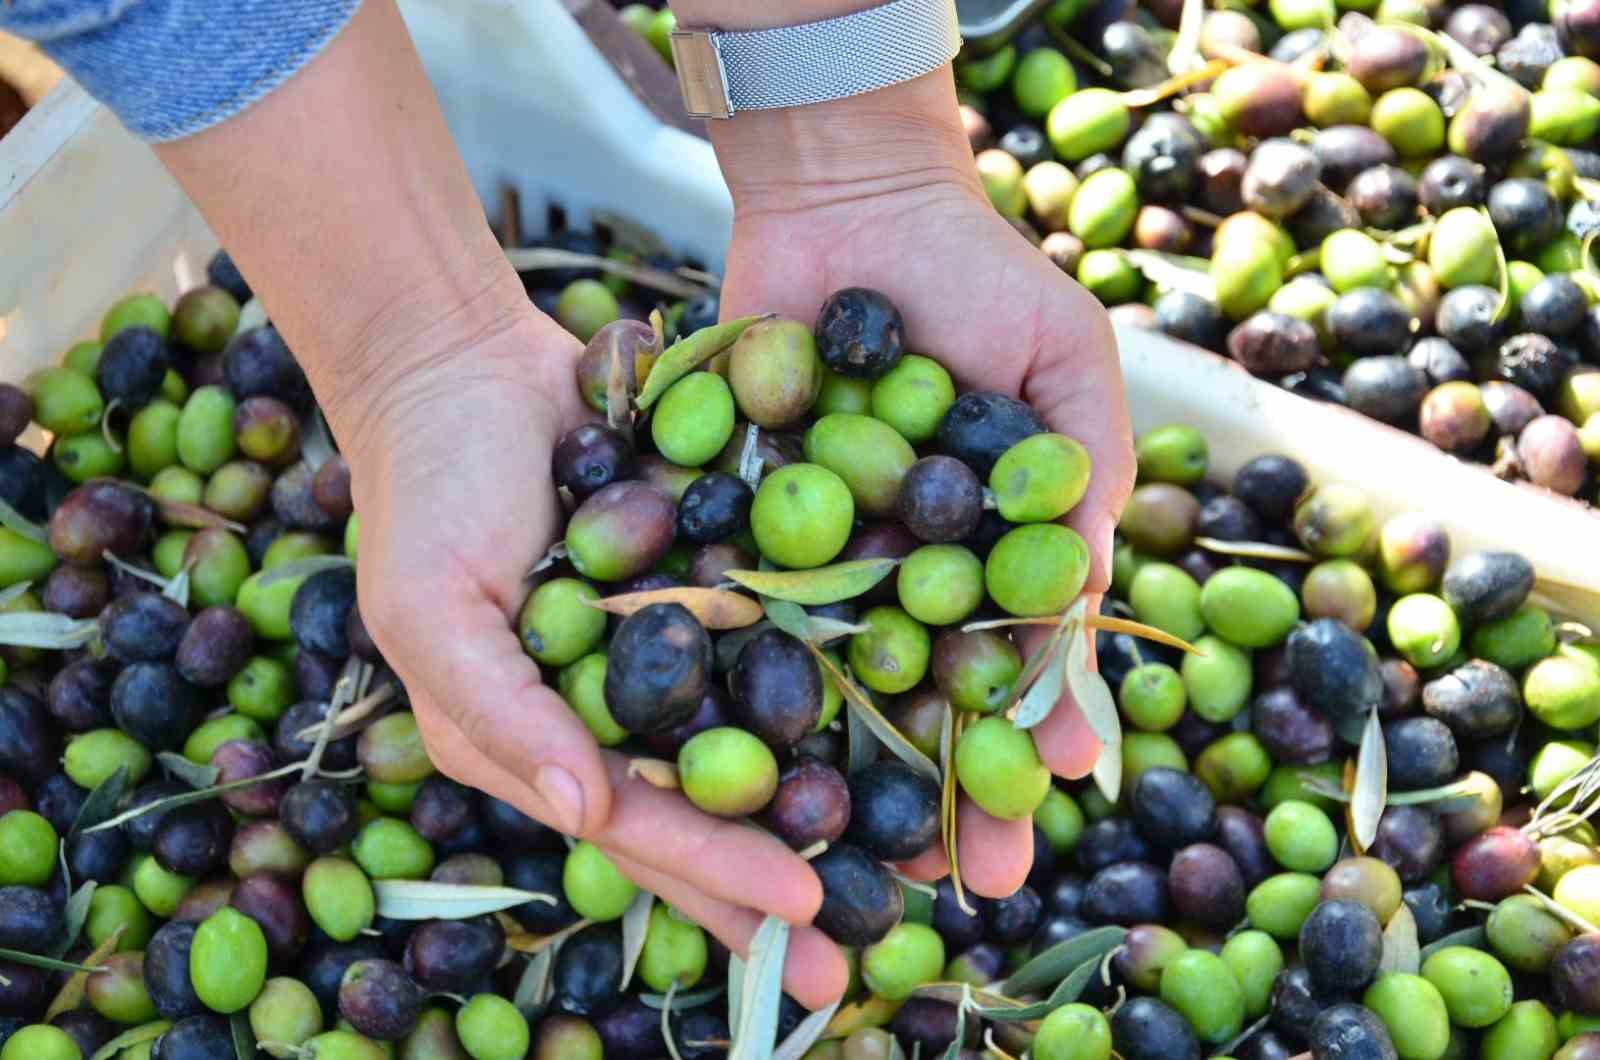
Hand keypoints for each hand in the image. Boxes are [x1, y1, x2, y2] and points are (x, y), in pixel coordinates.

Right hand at [328, 302, 847, 1007]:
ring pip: (756, 742)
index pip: (638, 824)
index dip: (716, 873)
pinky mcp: (709, 589)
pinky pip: (775, 644)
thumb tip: (588, 816)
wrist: (463, 364)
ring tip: (904, 863)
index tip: (802, 909)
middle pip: (710, 809)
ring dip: (825, 801)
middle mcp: (610, 715)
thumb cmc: (427, 495)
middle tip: (865, 949)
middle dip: (778, 879)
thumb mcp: (432, 610)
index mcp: (537, 743)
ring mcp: (666, 654)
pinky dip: (833, 686)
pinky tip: (901, 720)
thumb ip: (502, 716)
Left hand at [711, 74, 1136, 897]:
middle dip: (941, 793)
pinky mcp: (729, 526)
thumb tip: (1092, 612)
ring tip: (848, 861)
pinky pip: (736, 610)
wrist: (848, 201)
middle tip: (953, 885)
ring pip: (825, 686)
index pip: (1013, 670)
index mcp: (984, 555)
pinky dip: (738, 679)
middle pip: (919, 703)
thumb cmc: (977, 278)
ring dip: (841, 774)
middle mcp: (898, 573)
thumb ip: (1079, 480)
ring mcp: (811, 558)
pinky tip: (741, 759)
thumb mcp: (1064, 367)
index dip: (1030, 740)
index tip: (1045, 807)